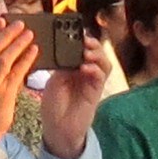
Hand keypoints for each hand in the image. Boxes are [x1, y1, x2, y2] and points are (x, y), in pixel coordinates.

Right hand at [0, 20, 38, 139]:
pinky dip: (26, 60)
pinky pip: (16, 72)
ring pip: (3, 58)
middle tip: (19, 23)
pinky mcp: (3, 93)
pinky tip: (34, 51)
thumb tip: (0, 48)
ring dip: (17, 43)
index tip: (0, 20)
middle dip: (6, 33)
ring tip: (29, 33)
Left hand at [37, 30, 114, 158]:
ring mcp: (92, 82)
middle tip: (82, 37)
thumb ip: (59, 64)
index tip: (73, 29)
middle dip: (91, 42)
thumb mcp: (53, 80)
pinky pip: (101, 77)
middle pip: (96, 51)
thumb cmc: (53, 105)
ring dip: (96, 54)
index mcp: (74, 67)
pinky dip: (95, 69)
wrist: (58, 129)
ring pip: (104, 62)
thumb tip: (60, 46)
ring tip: (86, 50)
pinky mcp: (96, 92)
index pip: (82, 47)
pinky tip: (85, 67)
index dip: (81, 38)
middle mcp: (86, 72)